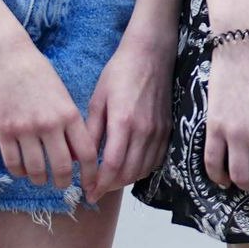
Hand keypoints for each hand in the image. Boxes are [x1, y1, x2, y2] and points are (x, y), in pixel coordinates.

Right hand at [0, 31, 87, 195]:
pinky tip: (23, 171)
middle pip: (62, 167)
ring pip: (36, 170)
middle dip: (65, 183)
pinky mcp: (3, 131)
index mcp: (69, 114)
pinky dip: (20, 172)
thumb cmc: (39, 74)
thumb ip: (70, 124)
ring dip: (40, 180)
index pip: (87, 153)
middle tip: (64, 186)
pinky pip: (13, 163)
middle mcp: (49, 124)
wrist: (7, 57)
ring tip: (42, 180)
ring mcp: (24, 129)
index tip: (92, 182)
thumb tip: (75, 156)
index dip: (92, 173)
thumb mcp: (63, 96)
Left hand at [83, 22, 175, 201]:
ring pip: (144, 169)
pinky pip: (156, 159)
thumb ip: (92, 131)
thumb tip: (80, 157)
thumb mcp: (98, 99)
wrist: (151, 55)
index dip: (99, 183)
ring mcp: (159, 131)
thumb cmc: (120, 72)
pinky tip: (129, 168)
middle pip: (129, 172)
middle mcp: (145, 131)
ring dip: (126, 180)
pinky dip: (142, 169)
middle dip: (110, 186)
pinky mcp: (168, 129)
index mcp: (124, 123)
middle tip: (95, 191)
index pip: (112, 166)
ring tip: (110, 182)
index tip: (87, 192)